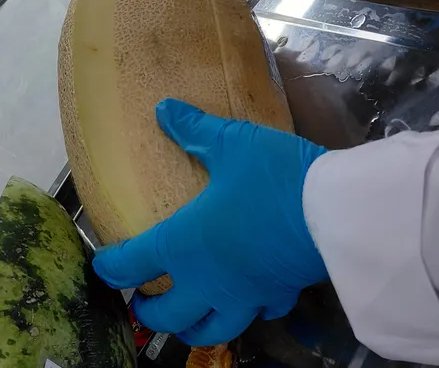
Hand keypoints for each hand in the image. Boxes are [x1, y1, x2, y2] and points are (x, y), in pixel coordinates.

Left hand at [93, 99, 328, 346]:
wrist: (336, 211)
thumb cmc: (273, 177)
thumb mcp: (232, 143)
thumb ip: (195, 129)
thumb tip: (163, 108)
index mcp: (185, 244)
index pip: (133, 264)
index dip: (111, 268)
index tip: (103, 268)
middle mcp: (208, 280)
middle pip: (168, 315)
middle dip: (149, 313)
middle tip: (142, 304)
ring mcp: (245, 295)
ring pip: (210, 330)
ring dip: (192, 329)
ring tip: (187, 321)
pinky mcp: (277, 296)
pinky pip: (257, 315)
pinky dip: (247, 313)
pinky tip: (250, 302)